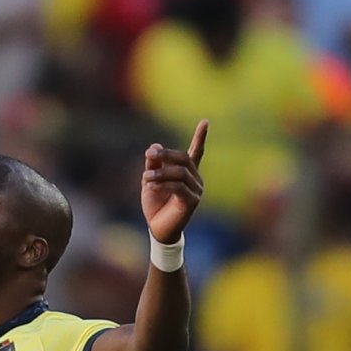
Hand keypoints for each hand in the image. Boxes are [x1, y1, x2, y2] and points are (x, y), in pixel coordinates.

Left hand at [142, 119, 207, 243]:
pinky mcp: (192, 201)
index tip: (205, 121)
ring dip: (160, 172)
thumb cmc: (155, 204)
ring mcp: (196, 190)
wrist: (157, 228)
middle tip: (149, 155)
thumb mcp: (150, 180)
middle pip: (184, 158)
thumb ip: (153, 163)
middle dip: (166, 154)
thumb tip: (154, 146)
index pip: (196, 151)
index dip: (201, 137)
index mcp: (187, 172)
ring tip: (145, 177)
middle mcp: (195, 179)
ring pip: (180, 173)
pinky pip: (178, 186)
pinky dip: (163, 183)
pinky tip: (150, 185)